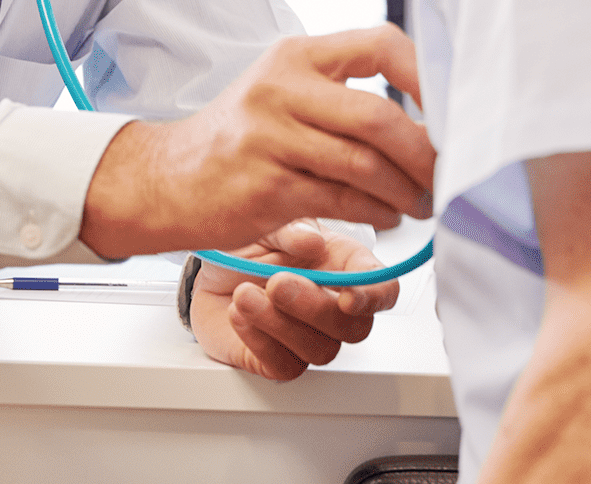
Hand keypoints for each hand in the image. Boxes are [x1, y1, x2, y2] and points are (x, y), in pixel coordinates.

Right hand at [80, 25, 433, 258]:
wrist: (169, 178)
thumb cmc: (240, 137)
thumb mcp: (283, 91)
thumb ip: (343, 91)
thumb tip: (429, 114)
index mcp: (296, 55)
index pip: (381, 45)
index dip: (428, 76)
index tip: (452, 109)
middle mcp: (281, 88)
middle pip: (378, 116)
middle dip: (425, 152)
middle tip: (446, 173)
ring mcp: (269, 137)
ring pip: (364, 165)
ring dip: (407, 191)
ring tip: (421, 201)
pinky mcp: (266, 186)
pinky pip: (342, 201)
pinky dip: (377, 212)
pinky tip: (386, 215)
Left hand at [191, 221, 399, 380]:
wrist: (207, 270)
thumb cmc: (247, 247)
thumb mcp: (265, 224)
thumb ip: (289, 230)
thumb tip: (312, 241)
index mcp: (344, 266)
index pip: (383, 289)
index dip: (373, 297)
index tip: (348, 297)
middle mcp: (333, 307)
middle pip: (354, 328)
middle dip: (314, 307)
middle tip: (277, 283)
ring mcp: (310, 337)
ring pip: (320, 350)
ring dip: (280, 323)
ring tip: (244, 295)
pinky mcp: (280, 360)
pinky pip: (284, 365)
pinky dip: (259, 339)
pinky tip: (238, 313)